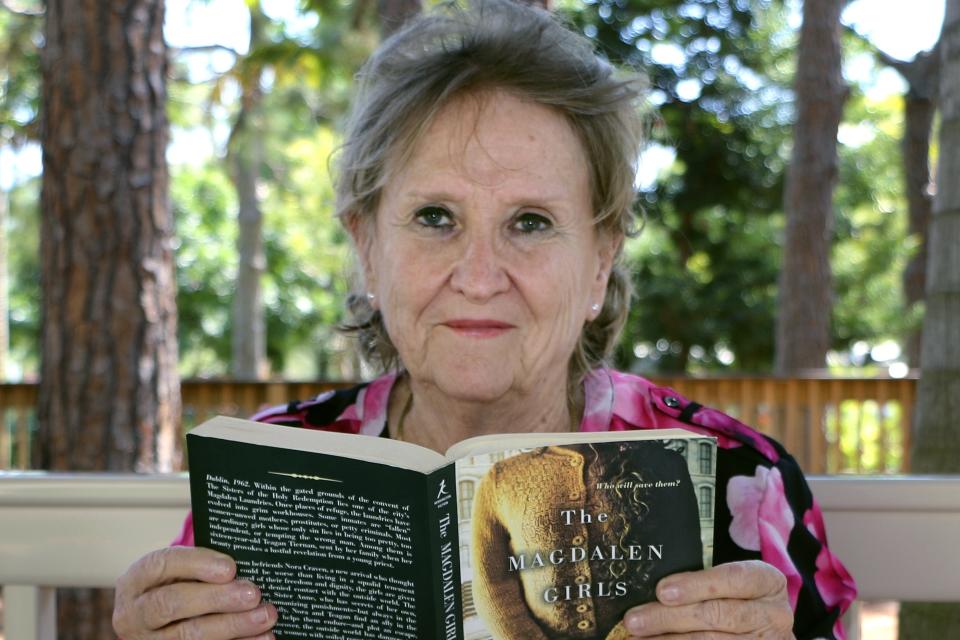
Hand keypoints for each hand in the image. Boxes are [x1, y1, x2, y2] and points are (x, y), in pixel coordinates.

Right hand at [113, 546, 276, 639]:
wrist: (151, 619)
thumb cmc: (175, 585)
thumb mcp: (177, 571)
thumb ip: (203, 565)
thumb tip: (246, 563)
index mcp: (137, 579)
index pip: (162, 565)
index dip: (196, 564)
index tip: (230, 567)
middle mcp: (135, 613)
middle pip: (172, 604)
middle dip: (216, 599)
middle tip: (253, 594)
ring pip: (188, 636)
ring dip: (232, 626)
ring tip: (265, 617)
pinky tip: (262, 638)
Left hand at [622, 560, 793, 638]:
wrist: (763, 627)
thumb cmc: (737, 596)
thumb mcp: (731, 582)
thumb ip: (700, 582)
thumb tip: (653, 591)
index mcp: (767, 582)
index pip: (733, 579)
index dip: (696, 585)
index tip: (662, 591)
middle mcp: (773, 615)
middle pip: (718, 616)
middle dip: (670, 618)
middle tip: (634, 621)